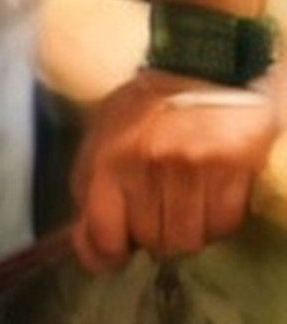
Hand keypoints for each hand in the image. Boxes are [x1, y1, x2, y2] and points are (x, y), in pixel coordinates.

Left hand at [67, 70, 276, 268]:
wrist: (208, 67)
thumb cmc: (148, 108)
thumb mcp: (104, 138)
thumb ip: (91, 188)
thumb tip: (90, 246)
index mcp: (107, 159)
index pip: (101, 234)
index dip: (108, 255)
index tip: (116, 256)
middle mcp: (146, 165)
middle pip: (151, 241)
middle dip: (153, 235)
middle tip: (160, 211)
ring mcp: (192, 167)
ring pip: (189, 239)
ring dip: (189, 231)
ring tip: (188, 205)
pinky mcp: (233, 167)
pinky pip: (224, 225)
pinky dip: (218, 222)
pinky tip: (213, 199)